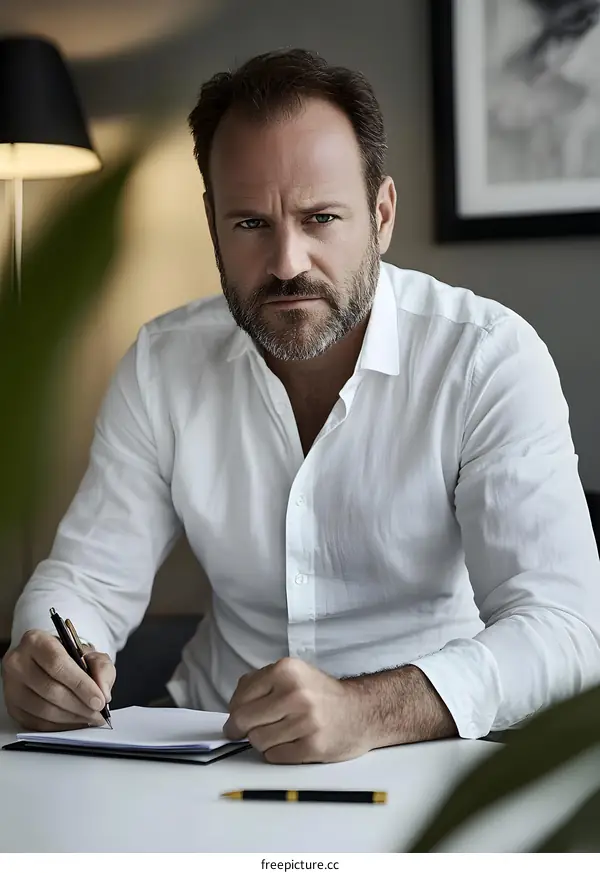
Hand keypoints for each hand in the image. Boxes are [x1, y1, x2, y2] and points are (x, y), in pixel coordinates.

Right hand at [1, 629, 115, 730]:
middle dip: (79, 705)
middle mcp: (18, 662)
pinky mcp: (12, 707)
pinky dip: (60, 726)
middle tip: (98, 713)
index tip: (99, 700)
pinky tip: (75, 722)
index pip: (57, 664)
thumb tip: (103, 692)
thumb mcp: (91, 654)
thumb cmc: (70, 657)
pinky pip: (36, 723)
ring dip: (71, 718)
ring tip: (90, 718)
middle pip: (50, 690)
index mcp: (35, 641)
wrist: (51, 663)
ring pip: (43, 710)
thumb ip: (102, 668)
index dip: (80, 685)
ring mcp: (11, 686)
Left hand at [223, 657, 372, 763]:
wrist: (362, 711)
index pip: (239, 699)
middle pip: (244, 721)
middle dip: (242, 729)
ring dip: (263, 741)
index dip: (234, 712)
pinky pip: (275, 756)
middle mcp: (295, 693)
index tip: (237, 717)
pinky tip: (291, 742)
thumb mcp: (292, 674)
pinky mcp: (313, 746)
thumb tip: (232, 709)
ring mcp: (305, 721)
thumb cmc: (320, 694)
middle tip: (245, 731)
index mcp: (286, 670)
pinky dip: (277, 753)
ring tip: (279, 733)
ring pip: (258, 741)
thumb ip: (259, 683)